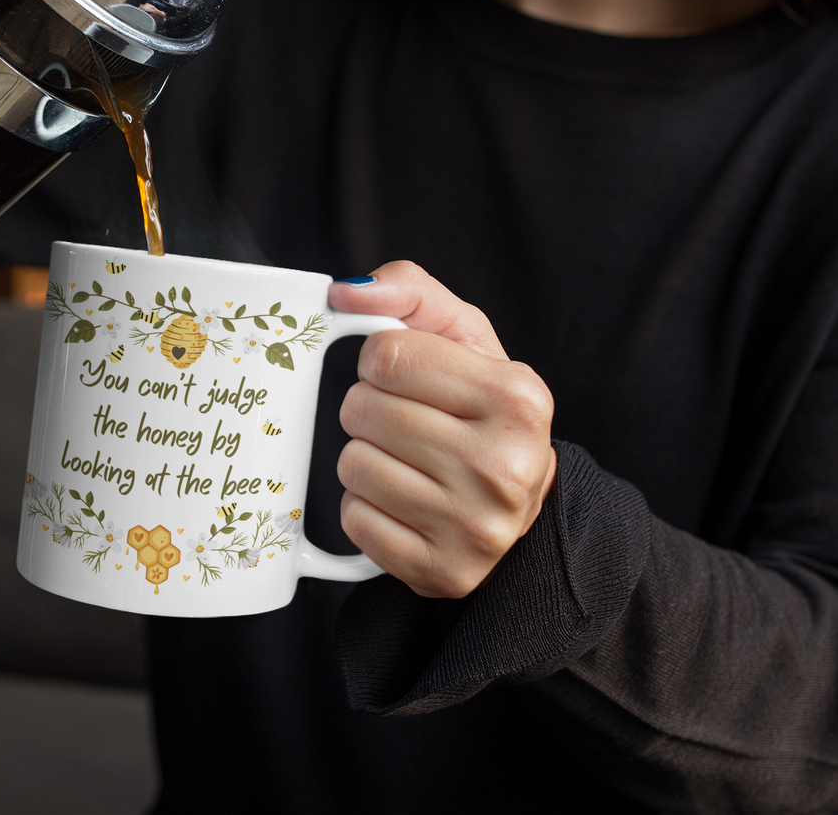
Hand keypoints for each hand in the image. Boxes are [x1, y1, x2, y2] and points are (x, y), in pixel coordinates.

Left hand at [330, 261, 556, 598]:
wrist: (516, 506)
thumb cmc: (480, 410)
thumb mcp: (463, 338)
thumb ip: (408, 291)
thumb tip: (345, 292)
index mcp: (519, 397)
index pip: (387, 356)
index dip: (380, 361)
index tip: (404, 376)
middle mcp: (506, 465)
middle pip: (363, 410)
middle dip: (369, 408)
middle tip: (405, 422)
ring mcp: (477, 527)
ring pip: (352, 465)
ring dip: (365, 457)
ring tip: (407, 461)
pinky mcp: (443, 572)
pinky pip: (355, 520)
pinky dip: (366, 508)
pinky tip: (403, 502)